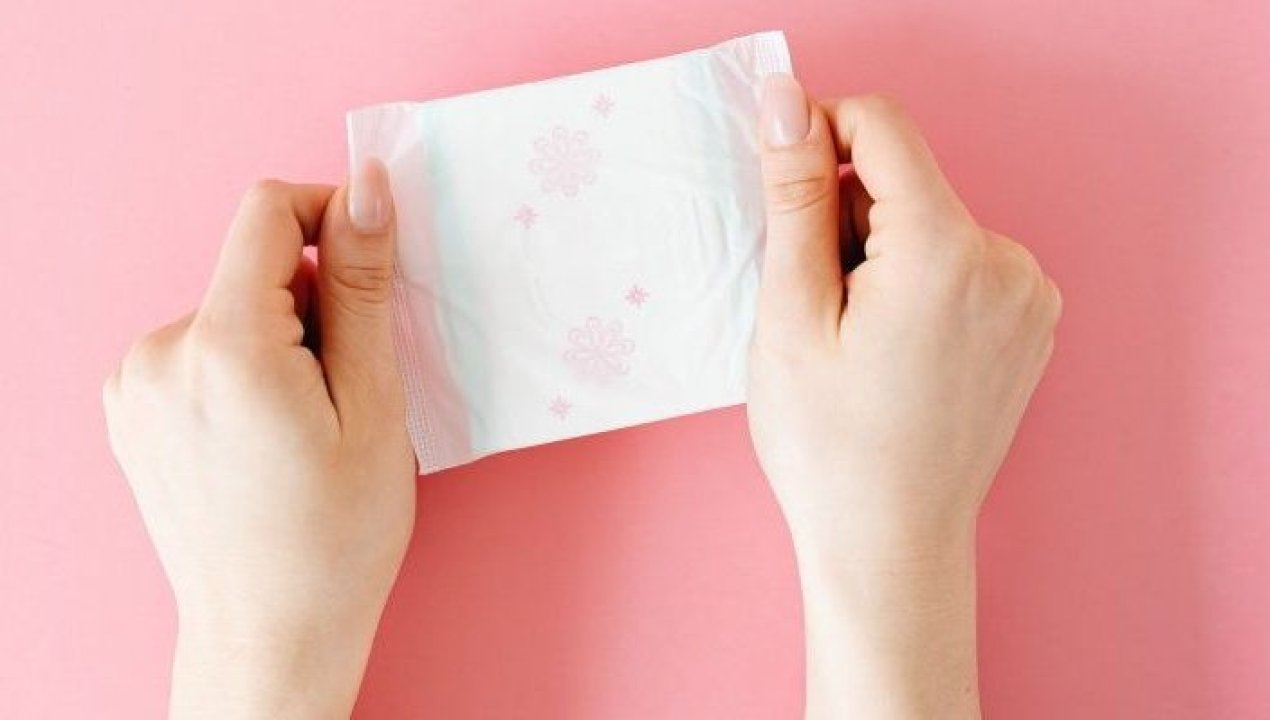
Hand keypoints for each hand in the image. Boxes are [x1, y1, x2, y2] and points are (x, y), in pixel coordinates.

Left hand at [103, 162, 415, 718]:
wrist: (269, 634)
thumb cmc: (335, 537)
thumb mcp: (373, 405)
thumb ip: (361, 287)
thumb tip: (365, 188)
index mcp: (225, 347)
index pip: (268, 211)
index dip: (331, 217)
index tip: (372, 262)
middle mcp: (159, 354)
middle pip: (252, 267)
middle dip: (314, 301)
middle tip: (350, 385)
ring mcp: (133, 385)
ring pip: (229, 310)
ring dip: (280, 338)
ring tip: (308, 422)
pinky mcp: (129, 409)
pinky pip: (199, 349)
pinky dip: (243, 367)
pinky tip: (266, 435)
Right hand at [747, 76, 1059, 717]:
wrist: (891, 543)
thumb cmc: (830, 446)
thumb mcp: (790, 314)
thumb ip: (794, 196)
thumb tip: (787, 100)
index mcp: (944, 252)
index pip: (881, 126)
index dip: (819, 137)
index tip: (782, 187)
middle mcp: (1006, 263)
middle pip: (907, 179)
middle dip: (846, 214)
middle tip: (813, 301)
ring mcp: (1028, 296)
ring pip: (932, 221)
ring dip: (880, 250)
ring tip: (853, 337)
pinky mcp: (1031, 323)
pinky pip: (963, 261)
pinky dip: (918, 279)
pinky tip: (892, 346)